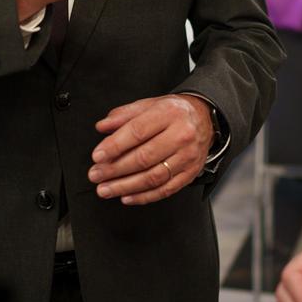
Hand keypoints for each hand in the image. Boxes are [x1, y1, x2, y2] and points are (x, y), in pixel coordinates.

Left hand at [88, 95, 212, 205]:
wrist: (204, 119)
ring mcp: (187, 156)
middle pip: (144, 157)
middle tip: (96, 175)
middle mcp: (181, 135)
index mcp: (168, 114)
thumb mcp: (148, 104)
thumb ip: (123, 115)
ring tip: (106, 189)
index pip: (137, 131)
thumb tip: (102, 127)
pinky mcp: (190, 173)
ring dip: (125, 186)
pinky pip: (166, 190)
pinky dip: (144, 196)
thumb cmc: (173, 113)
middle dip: (115, 169)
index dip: (115, 146)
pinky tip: (127, 197)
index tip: (98, 156)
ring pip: (153, 177)